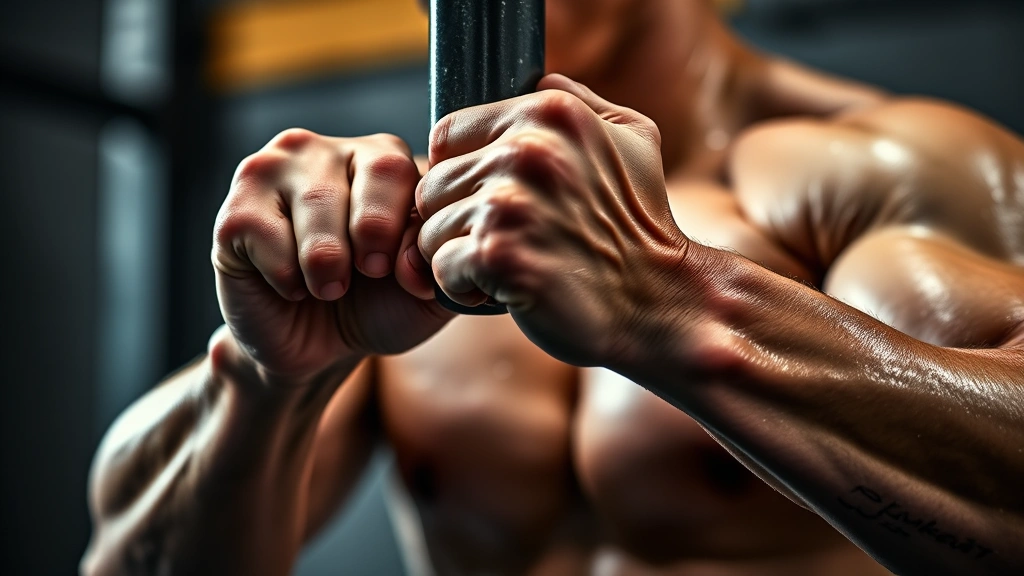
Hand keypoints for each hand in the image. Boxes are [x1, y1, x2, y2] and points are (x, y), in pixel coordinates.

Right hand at [212, 129, 449, 385]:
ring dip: (328, 266)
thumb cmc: (375, 306)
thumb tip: (416, 253)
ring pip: (317, 205)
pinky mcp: (235, 210)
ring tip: (327, 287)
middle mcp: (323, 150)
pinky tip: (290, 285)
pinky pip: (268, 234)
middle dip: (370, 244)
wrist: (317, 350)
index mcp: (379, 158)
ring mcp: (272, 172)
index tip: (397, 272)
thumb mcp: (423, 288)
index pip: (400, 168)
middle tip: (360, 277)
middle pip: (367, 177)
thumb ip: (436, 258)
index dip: (402, 229)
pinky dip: (287, 276)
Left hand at [417, 75, 690, 366]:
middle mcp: (525, 151)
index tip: (491, 204)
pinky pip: (441, 269)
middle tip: (503, 242)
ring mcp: (509, 204)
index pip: (446, 136)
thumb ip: (579, 101)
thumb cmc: (643, 225)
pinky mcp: (499, 255)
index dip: (459, 175)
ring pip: (429, 230)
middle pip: (431, 185)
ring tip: (507, 265)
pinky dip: (463, 289)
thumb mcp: (633, 140)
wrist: (658, 300)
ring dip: (459, 257)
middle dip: (456, 221)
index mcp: (548, 113)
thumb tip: (537, 79)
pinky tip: (503, 289)